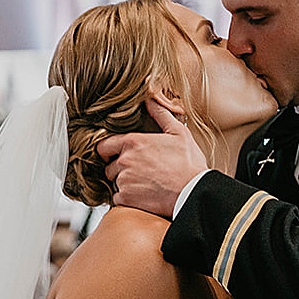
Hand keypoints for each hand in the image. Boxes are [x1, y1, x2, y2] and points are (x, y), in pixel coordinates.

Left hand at [97, 95, 208, 217]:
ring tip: (145, 184)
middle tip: (138, 172)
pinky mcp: (127, 199)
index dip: (108, 151)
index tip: (116, 155)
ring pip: (115, 182)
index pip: (103, 145)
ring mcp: (124, 180)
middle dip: (120, 169)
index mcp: (133, 143)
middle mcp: (125, 161)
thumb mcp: (179, 133)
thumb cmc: (189, 164)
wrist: (194, 192)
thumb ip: (160, 114)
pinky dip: (127, 199)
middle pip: (109, 166)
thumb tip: (150, 99)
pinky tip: (144, 196)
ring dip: (125, 184)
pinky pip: (118, 199)